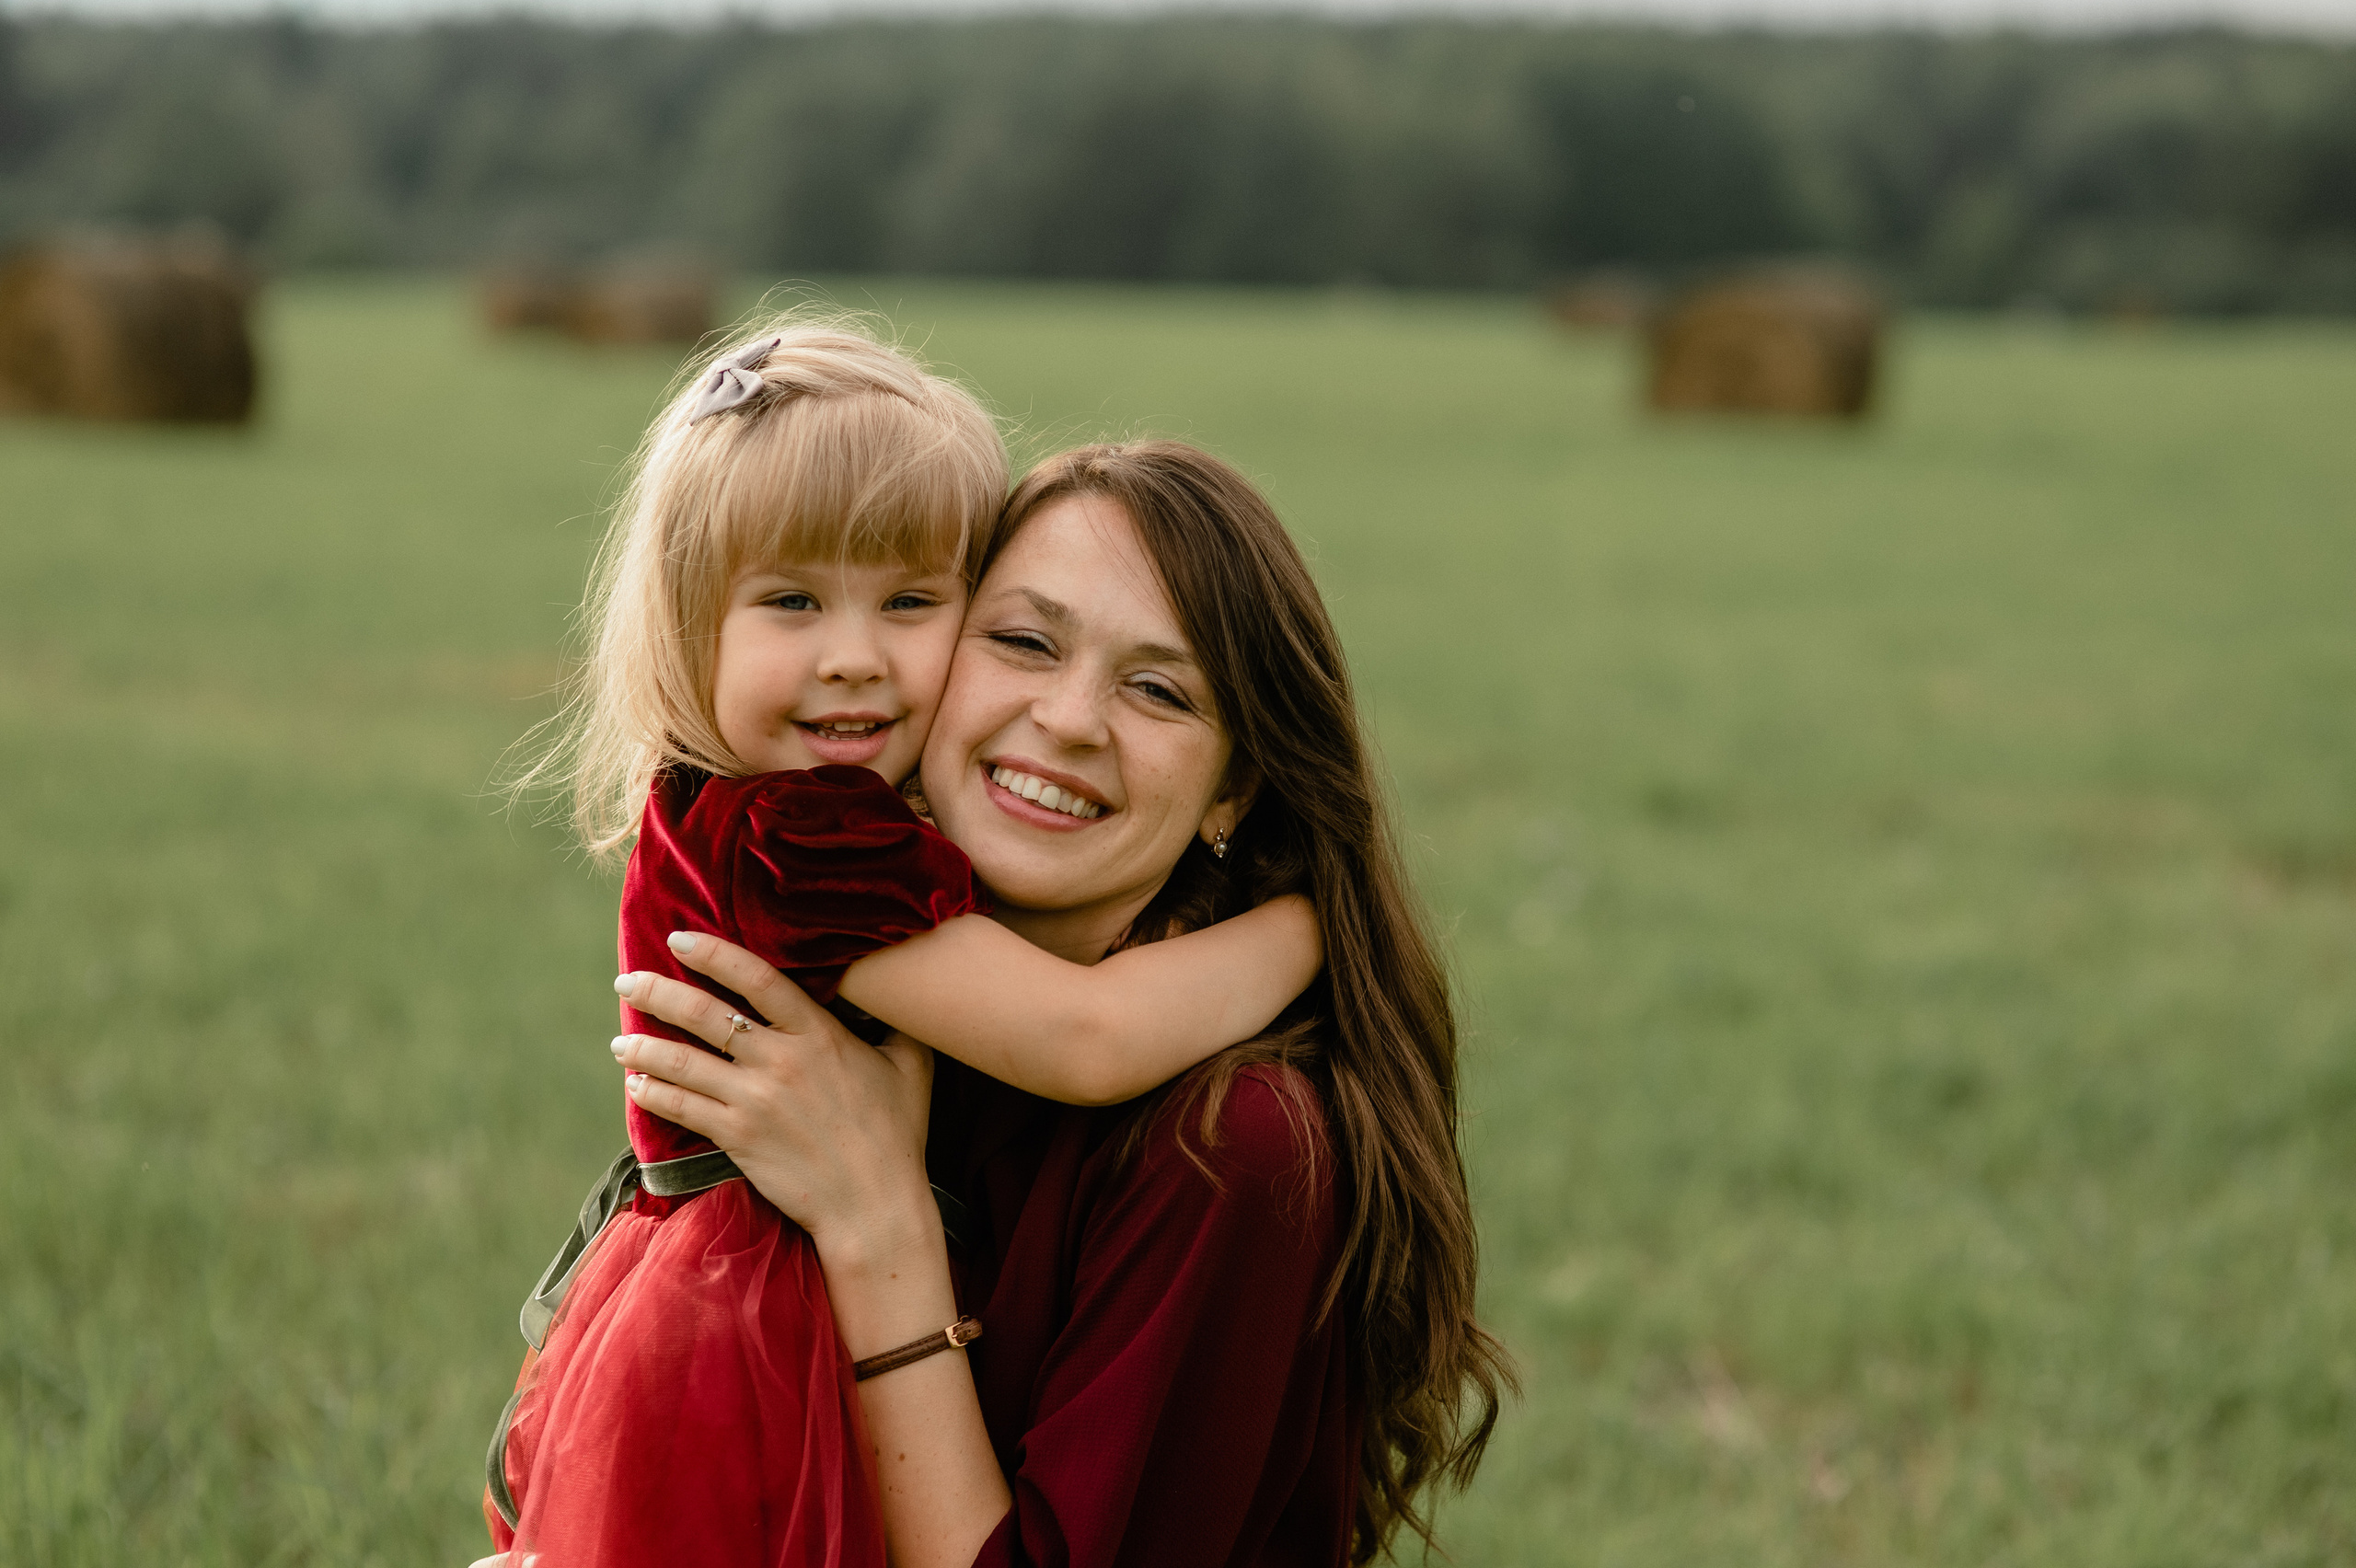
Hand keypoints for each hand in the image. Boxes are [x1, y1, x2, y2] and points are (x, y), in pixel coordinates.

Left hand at [611, 934, 939, 1264]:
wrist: (874, 1204)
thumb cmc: (897, 1134)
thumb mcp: (911, 1066)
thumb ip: (898, 1025)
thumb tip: (895, 993)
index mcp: (819, 1035)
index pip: (756, 978)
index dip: (713, 953)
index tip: (680, 940)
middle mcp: (780, 1061)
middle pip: (704, 1014)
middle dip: (658, 992)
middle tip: (628, 980)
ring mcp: (754, 1101)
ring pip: (681, 1062)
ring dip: (642, 1047)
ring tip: (621, 1041)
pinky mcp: (737, 1139)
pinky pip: (681, 1109)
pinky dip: (652, 1093)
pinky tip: (636, 1084)